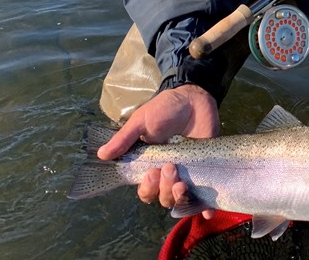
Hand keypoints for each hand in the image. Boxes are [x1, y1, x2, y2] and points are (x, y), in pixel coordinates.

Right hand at [96, 84, 218, 217]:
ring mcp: (186, 173)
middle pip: (161, 197)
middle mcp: (167, 173)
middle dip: (163, 188)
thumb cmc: (164, 109)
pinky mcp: (204, 172)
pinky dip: (205, 207)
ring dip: (178, 195)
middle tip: (169, 166)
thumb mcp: (142, 121)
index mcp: (150, 165)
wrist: (194, 98)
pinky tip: (207, 210)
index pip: (145, 189)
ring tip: (182, 180)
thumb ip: (124, 139)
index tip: (150, 173)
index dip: (147, 188)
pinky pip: (204, 196)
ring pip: (179, 199)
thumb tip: (100, 155)